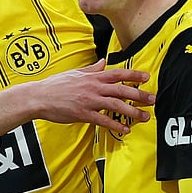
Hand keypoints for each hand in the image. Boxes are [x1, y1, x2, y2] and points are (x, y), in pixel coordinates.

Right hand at [27, 60, 153, 134]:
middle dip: (140, 95)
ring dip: (133, 112)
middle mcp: (93, 87)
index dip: (134, 75)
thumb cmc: (55, 85)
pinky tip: (125, 130)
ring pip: (116, 105)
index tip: (147, 78)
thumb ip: (92, 69)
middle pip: (122, 89)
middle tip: (153, 100)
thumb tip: (103, 62)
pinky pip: (103, 120)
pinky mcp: (83, 114)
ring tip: (145, 117)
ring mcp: (89, 101)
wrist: (38, 97)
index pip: (117, 73)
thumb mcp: (75, 73)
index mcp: (92, 77)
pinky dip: (116, 125)